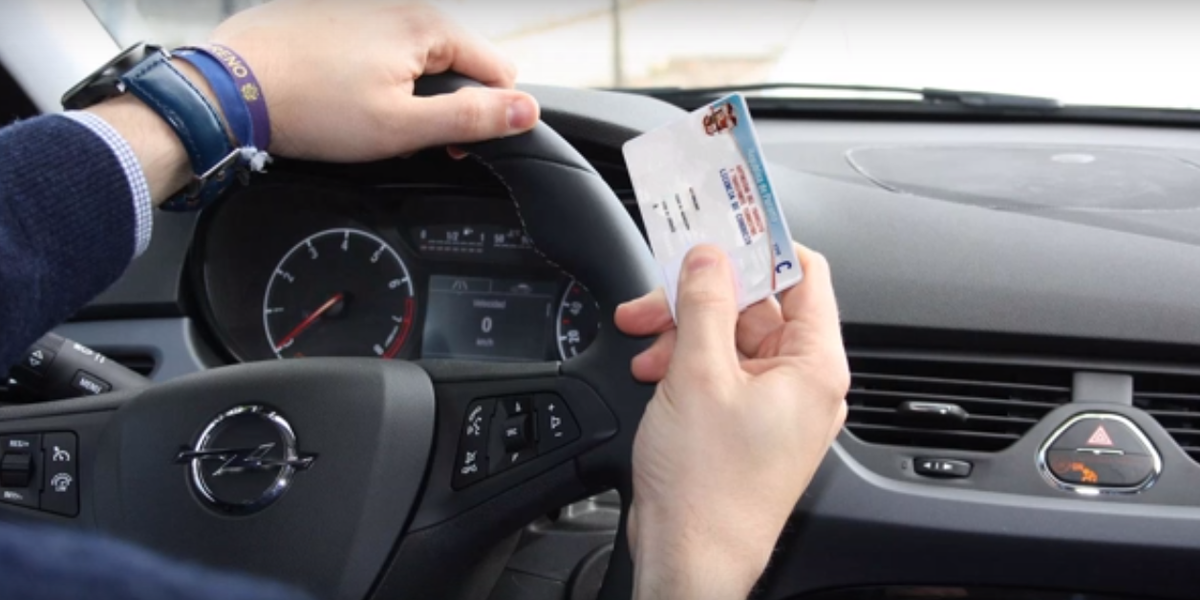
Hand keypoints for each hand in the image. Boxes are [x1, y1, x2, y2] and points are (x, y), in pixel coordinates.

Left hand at [209, 0, 539, 160]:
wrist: (227, 90)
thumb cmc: (310, 108)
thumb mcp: (402, 127)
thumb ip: (472, 119)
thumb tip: (527, 111)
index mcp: (427, 27)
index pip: (497, 70)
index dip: (484, 116)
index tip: (447, 143)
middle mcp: (399, 5)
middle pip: (455, 61)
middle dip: (441, 102)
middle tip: (402, 135)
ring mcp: (363, 6)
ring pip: (413, 56)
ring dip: (404, 90)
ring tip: (362, 117)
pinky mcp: (332, 15)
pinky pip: (374, 47)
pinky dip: (369, 73)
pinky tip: (340, 96)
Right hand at [614, 244, 849, 599]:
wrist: (690, 558)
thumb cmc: (708, 489)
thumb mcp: (699, 375)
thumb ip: (706, 304)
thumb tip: (708, 257)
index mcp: (813, 366)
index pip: (804, 274)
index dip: (762, 244)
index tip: (724, 223)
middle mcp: (800, 383)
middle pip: (756, 304)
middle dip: (701, 296)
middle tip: (658, 293)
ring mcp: (772, 405)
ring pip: (729, 337)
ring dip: (684, 330)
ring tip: (644, 340)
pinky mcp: (743, 423)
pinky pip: (718, 370)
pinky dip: (684, 362)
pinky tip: (651, 368)